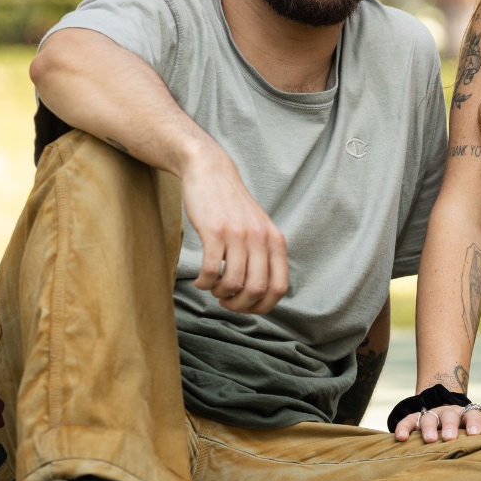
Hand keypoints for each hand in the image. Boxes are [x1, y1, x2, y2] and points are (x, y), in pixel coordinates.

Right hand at [181, 143, 289, 312]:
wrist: (211, 173)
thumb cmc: (233, 207)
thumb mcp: (260, 229)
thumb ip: (265, 255)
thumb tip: (262, 294)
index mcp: (276, 241)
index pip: (280, 288)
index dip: (263, 306)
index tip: (246, 307)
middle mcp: (261, 239)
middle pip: (257, 290)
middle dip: (239, 305)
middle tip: (225, 301)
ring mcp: (238, 234)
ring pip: (234, 283)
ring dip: (220, 293)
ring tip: (213, 288)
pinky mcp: (215, 231)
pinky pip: (211, 270)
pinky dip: (204, 283)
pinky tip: (201, 280)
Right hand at [392, 404, 480, 442]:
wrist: (444, 413)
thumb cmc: (463, 429)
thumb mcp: (474, 428)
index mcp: (465, 414)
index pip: (473, 413)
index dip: (474, 423)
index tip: (475, 434)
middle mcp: (449, 413)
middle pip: (450, 415)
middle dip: (450, 426)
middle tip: (450, 438)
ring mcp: (431, 414)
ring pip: (429, 417)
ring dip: (428, 428)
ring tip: (429, 439)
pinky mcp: (415, 418)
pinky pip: (408, 421)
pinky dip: (403, 428)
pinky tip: (400, 438)